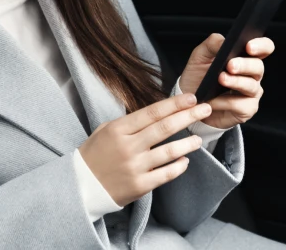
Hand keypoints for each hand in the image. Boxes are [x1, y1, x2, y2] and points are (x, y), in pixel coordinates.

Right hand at [78, 93, 211, 206]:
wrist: (80, 187)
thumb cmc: (94, 155)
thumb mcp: (106, 130)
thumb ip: (130, 123)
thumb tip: (158, 114)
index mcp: (119, 129)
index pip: (152, 112)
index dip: (174, 104)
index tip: (191, 98)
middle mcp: (128, 147)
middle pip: (164, 128)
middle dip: (188, 116)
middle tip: (205, 109)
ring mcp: (135, 167)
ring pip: (169, 152)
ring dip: (188, 143)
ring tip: (199, 139)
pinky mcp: (140, 186)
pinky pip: (166, 174)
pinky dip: (179, 166)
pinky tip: (185, 160)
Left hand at [178, 33, 271, 129]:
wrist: (191, 102)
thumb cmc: (199, 77)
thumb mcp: (200, 56)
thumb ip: (212, 44)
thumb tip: (223, 41)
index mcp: (246, 57)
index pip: (264, 47)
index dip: (261, 45)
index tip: (249, 46)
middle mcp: (252, 74)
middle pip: (258, 67)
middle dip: (245, 65)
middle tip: (230, 65)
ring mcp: (251, 92)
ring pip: (251, 86)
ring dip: (236, 82)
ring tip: (221, 79)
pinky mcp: (247, 109)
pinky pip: (241, 104)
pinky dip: (225, 102)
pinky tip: (213, 100)